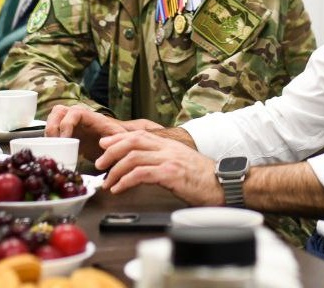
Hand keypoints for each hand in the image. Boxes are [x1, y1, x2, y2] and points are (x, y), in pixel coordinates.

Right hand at [45, 105, 127, 159]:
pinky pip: (51, 128)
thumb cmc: (116, 139)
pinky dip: (48, 136)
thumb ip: (115, 140)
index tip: (65, 139)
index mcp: (92, 117)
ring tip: (51, 146)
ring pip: (53, 117)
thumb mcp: (118, 140)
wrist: (113, 142)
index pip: (75, 112)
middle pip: (59, 111)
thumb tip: (103, 143)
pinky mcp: (65, 131)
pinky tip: (52, 148)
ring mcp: (70, 122)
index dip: (67, 124)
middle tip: (54, 144)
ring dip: (48, 130)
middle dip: (53, 127)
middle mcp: (79, 116)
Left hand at [95, 130, 223, 204]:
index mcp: (169, 145)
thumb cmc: (204, 178)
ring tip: (107, 182)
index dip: (119, 138)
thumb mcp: (182, 163)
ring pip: (133, 157)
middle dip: (111, 151)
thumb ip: (164, 160)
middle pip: (133, 141)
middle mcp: (168, 148)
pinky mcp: (171, 174)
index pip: (140, 134)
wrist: (224, 184)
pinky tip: (119, 188)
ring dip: (115, 170)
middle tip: (99, 164)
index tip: (104, 145)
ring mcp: (170, 160)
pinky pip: (141, 174)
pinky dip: (125, 181)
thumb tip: (144, 166)